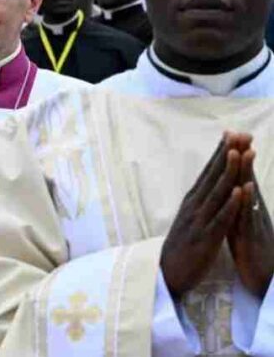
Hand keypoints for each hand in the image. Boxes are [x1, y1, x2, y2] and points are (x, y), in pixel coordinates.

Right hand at [161, 133, 246, 297]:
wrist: (165, 274)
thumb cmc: (181, 247)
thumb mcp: (190, 219)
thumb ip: (199, 201)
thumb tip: (208, 184)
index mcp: (192, 201)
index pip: (208, 171)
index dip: (220, 152)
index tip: (232, 133)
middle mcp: (194, 206)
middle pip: (213, 176)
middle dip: (227, 154)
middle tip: (239, 133)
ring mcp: (200, 221)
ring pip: (218, 192)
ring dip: (230, 172)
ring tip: (240, 153)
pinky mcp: (206, 238)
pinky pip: (222, 219)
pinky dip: (232, 204)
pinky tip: (242, 191)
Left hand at [228, 140, 273, 297]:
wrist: (265, 278)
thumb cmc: (252, 248)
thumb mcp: (241, 221)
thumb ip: (237, 201)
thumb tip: (232, 182)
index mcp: (245, 205)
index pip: (239, 175)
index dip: (234, 156)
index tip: (230, 133)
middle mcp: (251, 209)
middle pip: (246, 178)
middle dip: (241, 156)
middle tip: (240, 133)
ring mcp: (253, 222)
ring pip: (248, 194)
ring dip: (245, 173)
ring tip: (243, 152)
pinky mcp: (252, 237)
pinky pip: (248, 217)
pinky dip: (246, 202)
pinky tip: (245, 188)